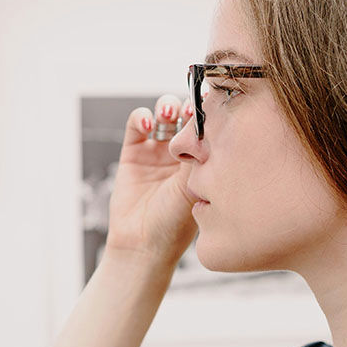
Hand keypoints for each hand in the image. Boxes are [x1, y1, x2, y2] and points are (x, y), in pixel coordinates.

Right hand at [105, 95, 199, 269]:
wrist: (144, 244)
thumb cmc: (176, 224)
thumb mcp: (196, 186)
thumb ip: (201, 154)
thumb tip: (211, 122)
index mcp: (204, 159)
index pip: (210, 124)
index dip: (210, 111)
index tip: (214, 103)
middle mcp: (181, 152)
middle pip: (187, 114)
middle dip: (189, 105)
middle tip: (191, 110)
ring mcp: (157, 151)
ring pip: (163, 114)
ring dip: (166, 106)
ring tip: (168, 114)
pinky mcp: (133, 152)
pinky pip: (137, 124)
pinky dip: (140, 117)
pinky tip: (147, 124)